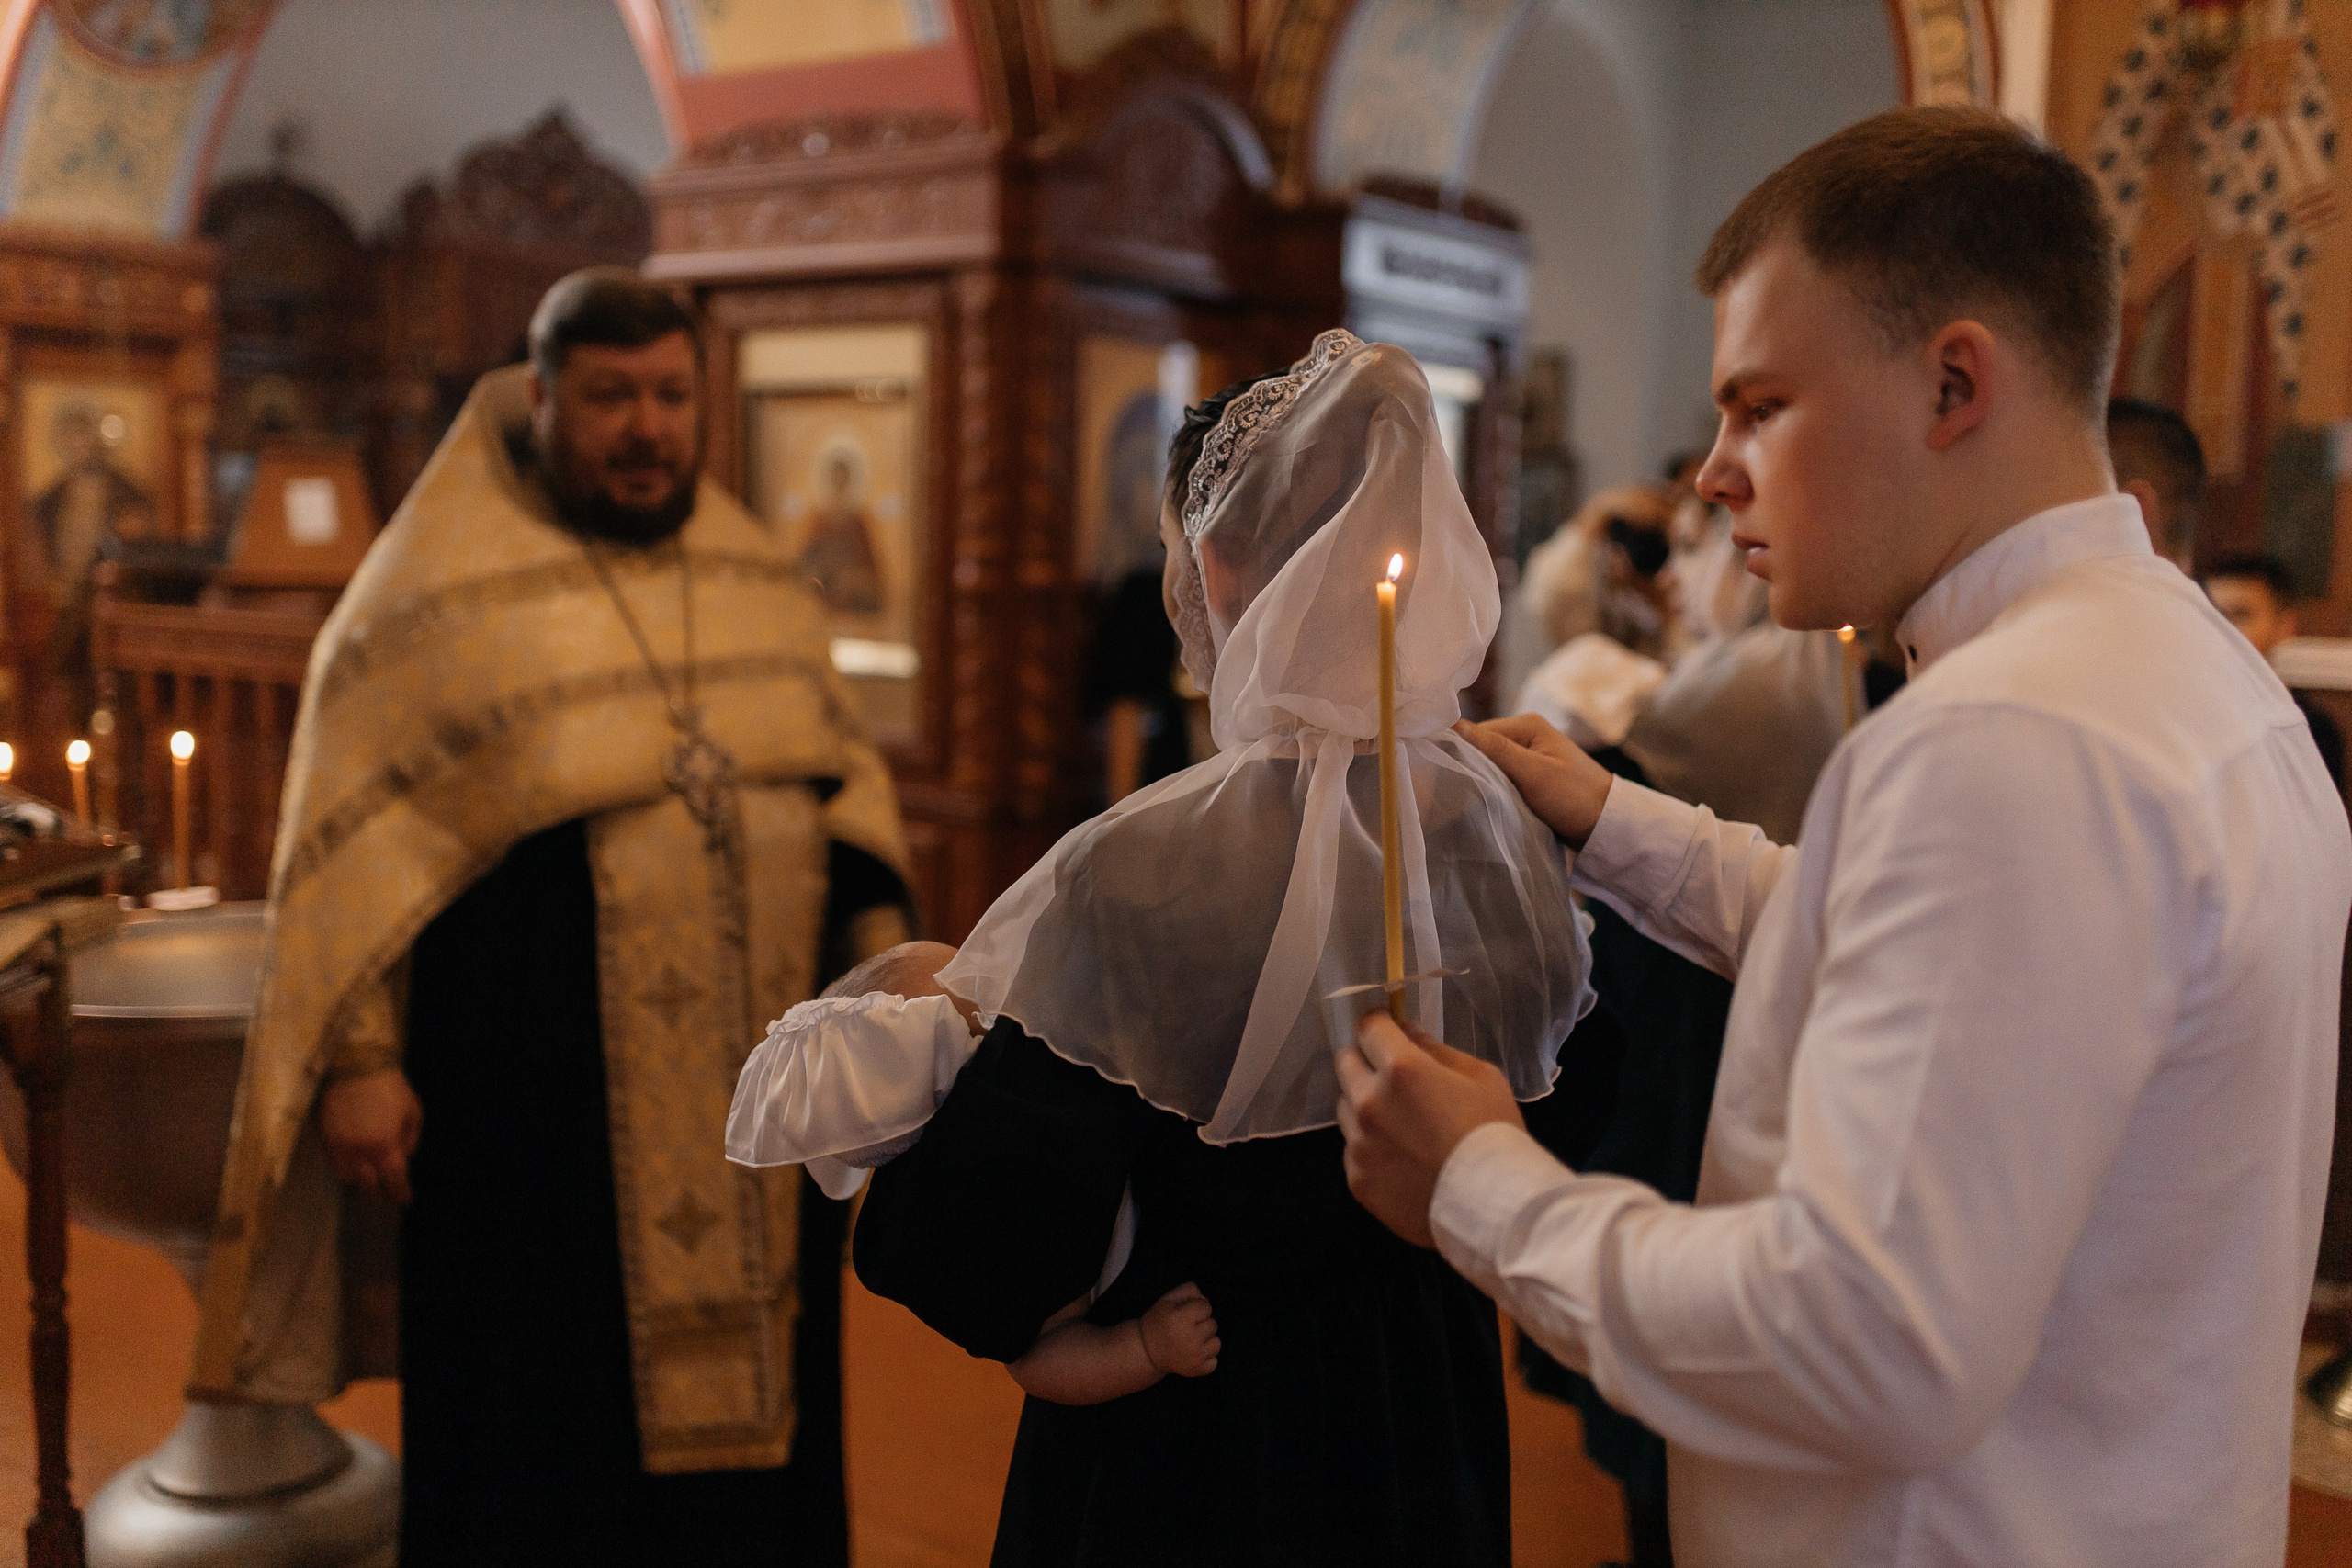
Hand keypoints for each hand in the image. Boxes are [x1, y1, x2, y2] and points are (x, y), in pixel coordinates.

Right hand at [320, 1067, 421, 1205]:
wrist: (355, 1067)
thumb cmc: (390, 1087)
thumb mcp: (413, 1111)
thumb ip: (410, 1138)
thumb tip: (404, 1157)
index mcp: (386, 1144)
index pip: (393, 1179)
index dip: (399, 1193)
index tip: (404, 1200)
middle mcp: (361, 1151)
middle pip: (369, 1184)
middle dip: (381, 1192)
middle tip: (389, 1194)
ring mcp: (340, 1146)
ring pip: (349, 1177)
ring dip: (362, 1181)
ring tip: (371, 1179)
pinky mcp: (325, 1139)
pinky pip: (334, 1164)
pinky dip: (346, 1169)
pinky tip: (354, 1165)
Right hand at [1137, 1283, 1219, 1378]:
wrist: (1147, 1352)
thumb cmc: (1158, 1323)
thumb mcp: (1167, 1300)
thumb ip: (1189, 1291)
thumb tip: (1206, 1300)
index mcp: (1181, 1318)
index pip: (1206, 1306)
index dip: (1197, 1308)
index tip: (1186, 1314)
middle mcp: (1191, 1337)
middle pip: (1213, 1324)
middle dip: (1202, 1324)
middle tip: (1186, 1329)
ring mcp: (1196, 1356)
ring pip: (1217, 1342)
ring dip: (1206, 1341)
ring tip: (1190, 1341)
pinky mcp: (1198, 1369)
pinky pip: (1214, 1360)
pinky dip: (1206, 1357)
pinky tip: (1193, 1354)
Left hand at [1335, 1012, 1522, 1247]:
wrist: (1492, 1208)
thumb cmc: (1494, 1135)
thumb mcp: (1481, 1077)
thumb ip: (1437, 1051)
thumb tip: (1408, 1034)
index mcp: (1400, 1070)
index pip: (1368, 1028)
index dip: (1379, 1026)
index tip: (1388, 1032)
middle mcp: (1369, 1103)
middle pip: (1345, 1063)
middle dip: (1365, 1061)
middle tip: (1391, 1076)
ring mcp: (1359, 1144)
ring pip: (1345, 1108)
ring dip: (1364, 1105)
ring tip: (1400, 1124)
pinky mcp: (1357, 1179)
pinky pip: (1354, 1150)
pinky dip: (1371, 1147)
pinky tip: (1401, 1160)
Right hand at [1452, 714, 1613, 847]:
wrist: (1606, 824)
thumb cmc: (1574, 796)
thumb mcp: (1534, 773)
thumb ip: (1495, 749)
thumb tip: (1453, 725)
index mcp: (1526, 724)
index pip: (1477, 733)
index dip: (1459, 753)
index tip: (1445, 777)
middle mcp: (1525, 734)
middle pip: (1481, 749)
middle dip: (1470, 769)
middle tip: (1457, 793)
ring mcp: (1528, 755)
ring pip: (1489, 766)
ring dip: (1481, 781)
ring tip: (1470, 800)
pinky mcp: (1530, 775)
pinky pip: (1501, 778)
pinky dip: (1493, 789)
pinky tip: (1487, 802)